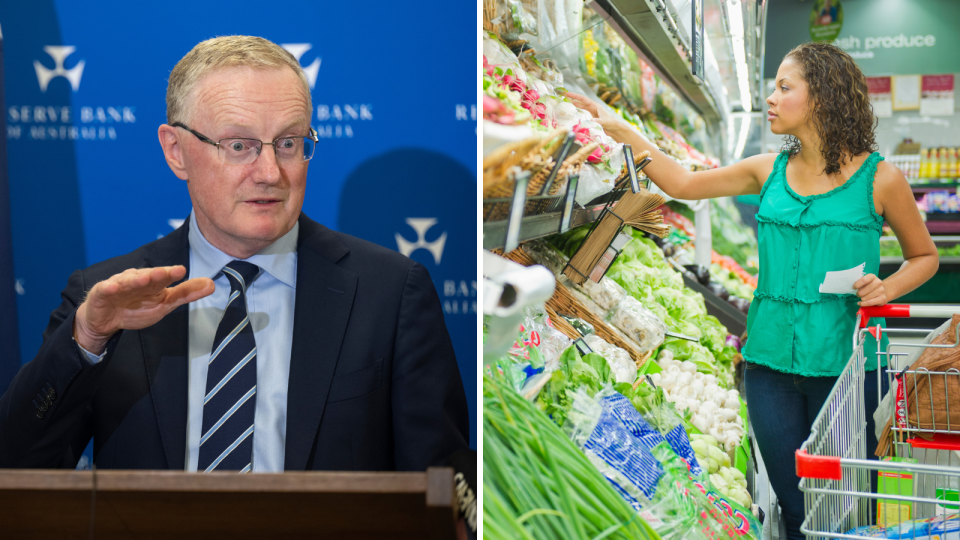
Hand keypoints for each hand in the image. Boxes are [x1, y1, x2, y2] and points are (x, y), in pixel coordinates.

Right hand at [74, 266, 214, 353]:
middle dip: (156, 274)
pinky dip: (109, 288)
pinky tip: (113, 287)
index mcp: (153, 282)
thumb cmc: (136, 308)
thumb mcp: (164, 303)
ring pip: (128, 281)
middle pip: (147, 276)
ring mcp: (118, 285)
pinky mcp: (101, 294)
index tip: (181, 271)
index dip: (171, 274)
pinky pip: (105, 290)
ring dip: (136, 279)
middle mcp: (137, 279)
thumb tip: (211, 283)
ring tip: (146, 278)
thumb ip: (186, 294)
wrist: (106, 320)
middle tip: (166, 272)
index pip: (163, 277)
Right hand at [563, 91, 629, 137]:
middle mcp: (593, 108)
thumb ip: (598, 120)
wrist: (615, 129)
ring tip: (567, 104)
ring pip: (582, 108)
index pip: (583, 99)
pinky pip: (583, 114)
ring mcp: (592, 113)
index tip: (567, 94)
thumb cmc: (612, 124)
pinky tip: (574, 114)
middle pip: (581, 102)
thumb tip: (591, 120)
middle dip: (573, 99)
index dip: (575, 96)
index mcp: (595, 106)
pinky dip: (578, 113)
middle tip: (564, 97)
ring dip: (575, 105)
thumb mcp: (605, 122)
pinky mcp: (592, 118)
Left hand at [854, 274, 887, 306]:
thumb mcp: (865, 282)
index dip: (857, 285)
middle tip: (857, 294)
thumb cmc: (870, 286)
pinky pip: (870, 302)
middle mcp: (878, 282)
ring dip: (862, 299)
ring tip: (861, 298)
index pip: (864, 280)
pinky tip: (860, 303)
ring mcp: (881, 291)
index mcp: (872, 277)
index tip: (853, 288)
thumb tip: (853, 287)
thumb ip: (860, 283)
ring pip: (866, 297)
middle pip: (864, 290)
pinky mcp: (883, 299)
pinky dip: (863, 304)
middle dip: (859, 293)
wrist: (883, 291)